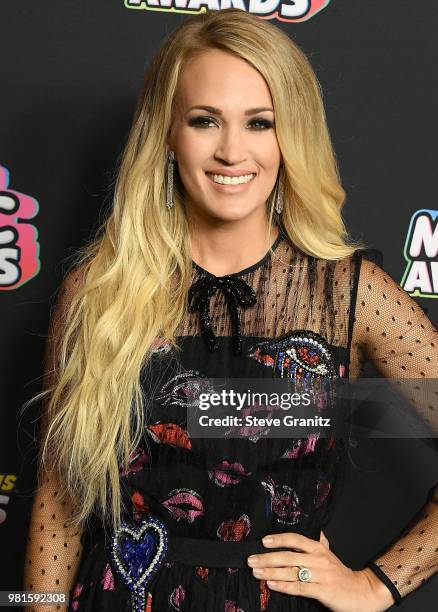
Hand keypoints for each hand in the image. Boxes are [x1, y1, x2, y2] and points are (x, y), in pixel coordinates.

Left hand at [247, 531, 394, 611]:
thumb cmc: (341, 574)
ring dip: (271, 572)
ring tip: (256, 572)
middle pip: (288, 556)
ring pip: (291, 572)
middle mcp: (319, 559)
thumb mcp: (330, 555)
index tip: (263, 541)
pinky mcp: (322, 591)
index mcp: (319, 548)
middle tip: (251, 559)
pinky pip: (299, 587)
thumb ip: (320, 544)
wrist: (362, 592)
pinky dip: (283, 586)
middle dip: (267, 558)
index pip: (296, 539)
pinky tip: (272, 585)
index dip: (279, 539)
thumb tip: (317, 532)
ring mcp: (321, 575)